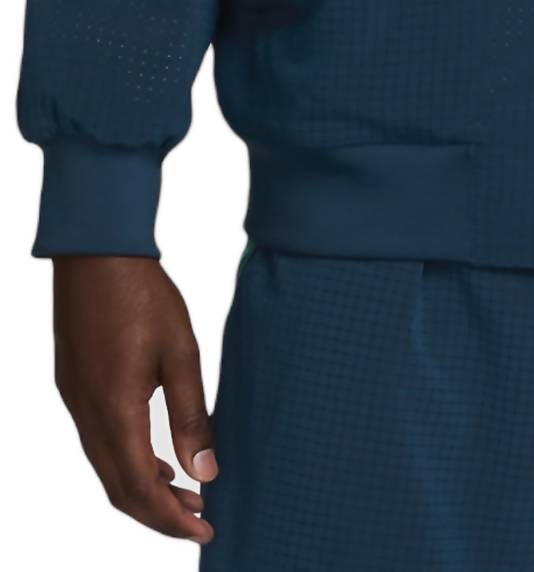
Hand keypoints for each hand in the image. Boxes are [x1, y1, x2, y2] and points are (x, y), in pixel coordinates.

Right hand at [52, 256, 216, 542]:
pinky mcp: (75, 387)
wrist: (96, 254)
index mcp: (115, 411)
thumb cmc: (143, 296)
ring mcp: (76, 402)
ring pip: (107, 468)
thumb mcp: (180, 352)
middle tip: (200, 520)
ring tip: (186, 493)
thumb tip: (206, 471)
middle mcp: (88, 415)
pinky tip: (157, 457)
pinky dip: (128, 462)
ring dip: (144, 489)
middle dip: (159, 514)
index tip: (205, 531)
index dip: (171, 519)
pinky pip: (99, 443)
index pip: (140, 489)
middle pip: (119, 489)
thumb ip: (192, 415)